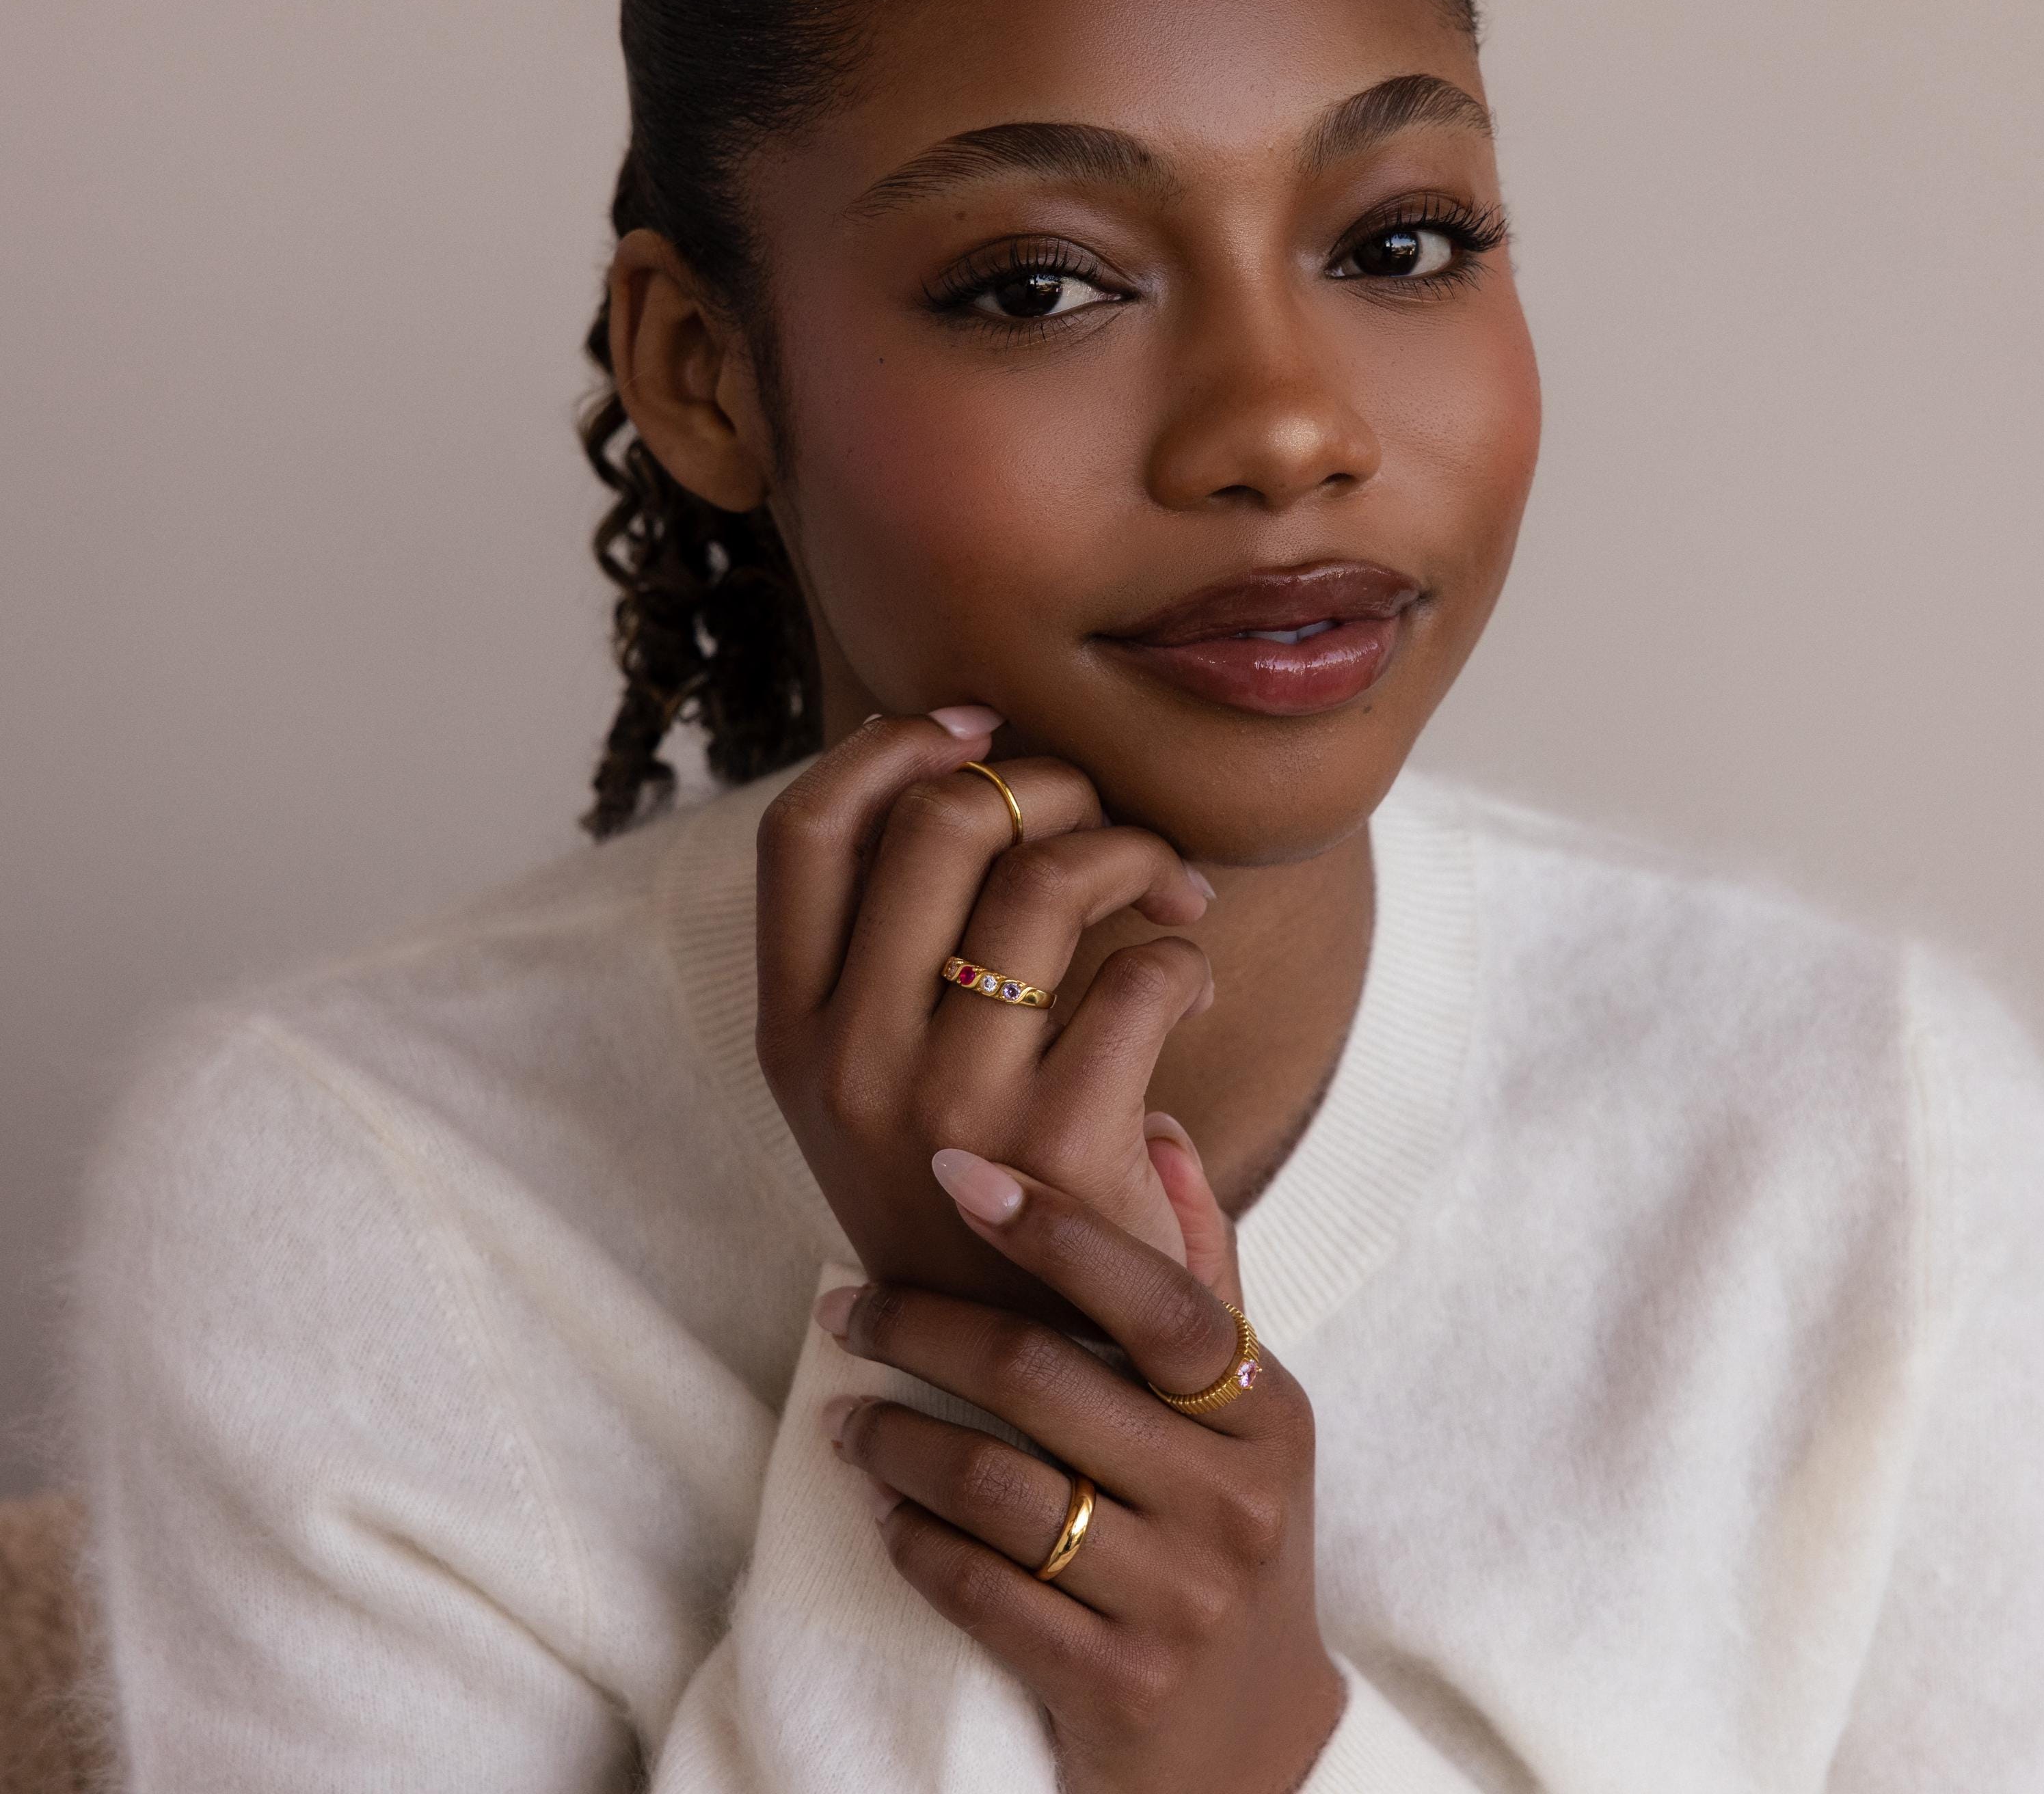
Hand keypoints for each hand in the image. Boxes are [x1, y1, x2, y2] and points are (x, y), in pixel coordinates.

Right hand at [755, 710, 1215, 1313]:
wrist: (1027, 1381)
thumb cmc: (967, 1194)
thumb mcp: (878, 1080)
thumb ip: (894, 945)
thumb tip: (972, 759)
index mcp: (791, 1031)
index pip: (803, 830)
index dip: (894, 744)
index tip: (980, 726)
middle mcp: (848, 1060)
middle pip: (941, 818)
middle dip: (1046, 780)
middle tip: (1097, 819)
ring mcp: (949, 1106)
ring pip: (1048, 876)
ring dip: (1132, 849)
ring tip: (1166, 888)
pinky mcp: (1060, 1148)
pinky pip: (1142, 972)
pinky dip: (1185, 955)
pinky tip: (1187, 988)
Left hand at [813, 1135, 1342, 1793]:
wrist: (1253, 1751)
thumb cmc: (1224, 1542)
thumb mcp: (1242, 1421)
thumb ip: (1199, 1277)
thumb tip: (1161, 1130)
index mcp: (1264, 1413)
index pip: (1154, 1296)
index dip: (1052, 1227)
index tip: (950, 1171)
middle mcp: (1232, 1500)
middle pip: (1042, 1376)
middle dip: (921, 1328)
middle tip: (846, 1309)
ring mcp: (1176, 1599)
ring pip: (993, 1483)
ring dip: (893, 1437)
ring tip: (844, 1417)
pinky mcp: (1113, 1684)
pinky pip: (976, 1586)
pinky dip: (909, 1537)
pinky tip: (879, 1505)